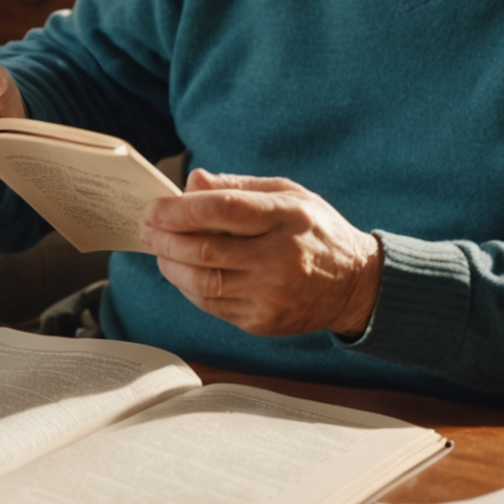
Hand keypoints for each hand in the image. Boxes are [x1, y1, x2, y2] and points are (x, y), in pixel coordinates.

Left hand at [139, 170, 382, 338]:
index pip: (223, 211)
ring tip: (160, 250)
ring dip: (171, 265)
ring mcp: (270, 294)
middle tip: (147, 227)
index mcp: (287, 218)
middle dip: (165, 238)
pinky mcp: (263, 321)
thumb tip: (193, 182)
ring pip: (203, 283)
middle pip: (205, 251)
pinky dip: (189, 288)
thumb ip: (239, 186)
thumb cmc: (317, 232)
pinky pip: (213, 305)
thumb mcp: (289, 194)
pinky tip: (183, 273)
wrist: (356, 285)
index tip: (154, 207)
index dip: (180, 209)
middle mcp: (279, 258)